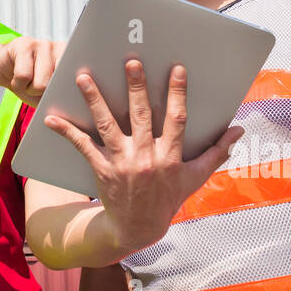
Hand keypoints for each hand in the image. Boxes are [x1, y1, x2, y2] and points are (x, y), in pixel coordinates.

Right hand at [0, 37, 65, 105]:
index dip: (70, 93)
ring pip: (41, 83)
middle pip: (59, 85)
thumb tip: (68, 106)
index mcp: (71, 60)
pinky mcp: (24, 44)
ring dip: (30, 90)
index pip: (78, 79)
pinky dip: (17, 84)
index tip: (67, 96)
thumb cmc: (29, 82)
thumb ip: (61, 98)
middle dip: (45, 93)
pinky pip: (23, 76)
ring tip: (27, 82)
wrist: (3, 68)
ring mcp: (43, 44)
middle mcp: (60, 48)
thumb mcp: (48, 94)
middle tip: (37, 87)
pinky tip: (17, 78)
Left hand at [42, 59, 243, 255]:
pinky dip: (66, 132)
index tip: (177, 69)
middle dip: (136, 87)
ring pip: (107, 125)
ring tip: (84, 77)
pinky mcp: (101, 169)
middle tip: (130, 61)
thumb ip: (217, 152)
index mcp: (171, 157)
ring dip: (95, 99)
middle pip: (140, 116)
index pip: (177, 119)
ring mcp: (122, 163)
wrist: (137, 228)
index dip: (177, 94)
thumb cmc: (168, 198)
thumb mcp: (195, 178)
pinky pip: (82, 146)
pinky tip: (51, 117)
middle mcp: (147, 157)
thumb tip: (239, 130)